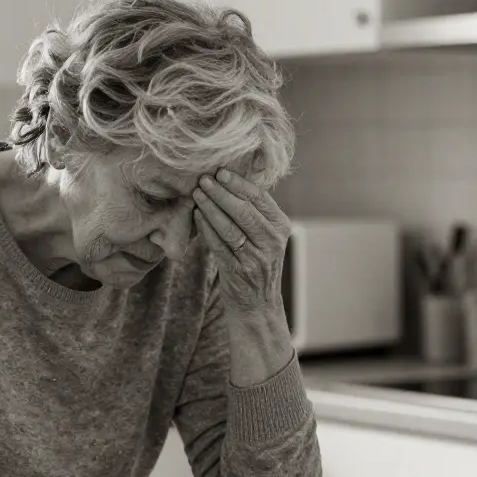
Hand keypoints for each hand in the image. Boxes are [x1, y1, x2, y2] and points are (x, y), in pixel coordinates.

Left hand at [191, 168, 290, 315]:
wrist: (257, 305)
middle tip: (203, 179)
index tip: (220, 172)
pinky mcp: (238, 271)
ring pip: (230, 227)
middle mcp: (272, 241)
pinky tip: (197, 215)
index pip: (260, 198)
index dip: (239, 183)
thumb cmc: (257, 263)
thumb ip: (254, 214)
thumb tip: (228, 182)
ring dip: (210, 207)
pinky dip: (206, 228)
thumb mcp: (265, 237)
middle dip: (221, 193)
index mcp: (280, 227)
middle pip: (244, 210)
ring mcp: (256, 257)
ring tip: (197, 194)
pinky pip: (218, 244)